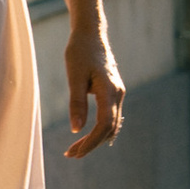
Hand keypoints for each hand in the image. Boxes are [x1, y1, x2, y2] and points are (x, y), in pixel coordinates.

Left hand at [64, 31, 123, 158]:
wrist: (91, 34)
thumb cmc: (80, 52)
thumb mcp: (74, 76)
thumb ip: (76, 102)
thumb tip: (76, 129)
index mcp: (109, 91)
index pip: (104, 125)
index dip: (91, 142)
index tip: (75, 152)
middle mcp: (118, 94)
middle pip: (109, 129)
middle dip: (92, 144)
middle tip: (71, 154)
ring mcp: (118, 93)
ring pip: (113, 124)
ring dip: (97, 139)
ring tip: (77, 148)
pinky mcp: (114, 91)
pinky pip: (112, 116)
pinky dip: (102, 130)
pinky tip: (89, 135)